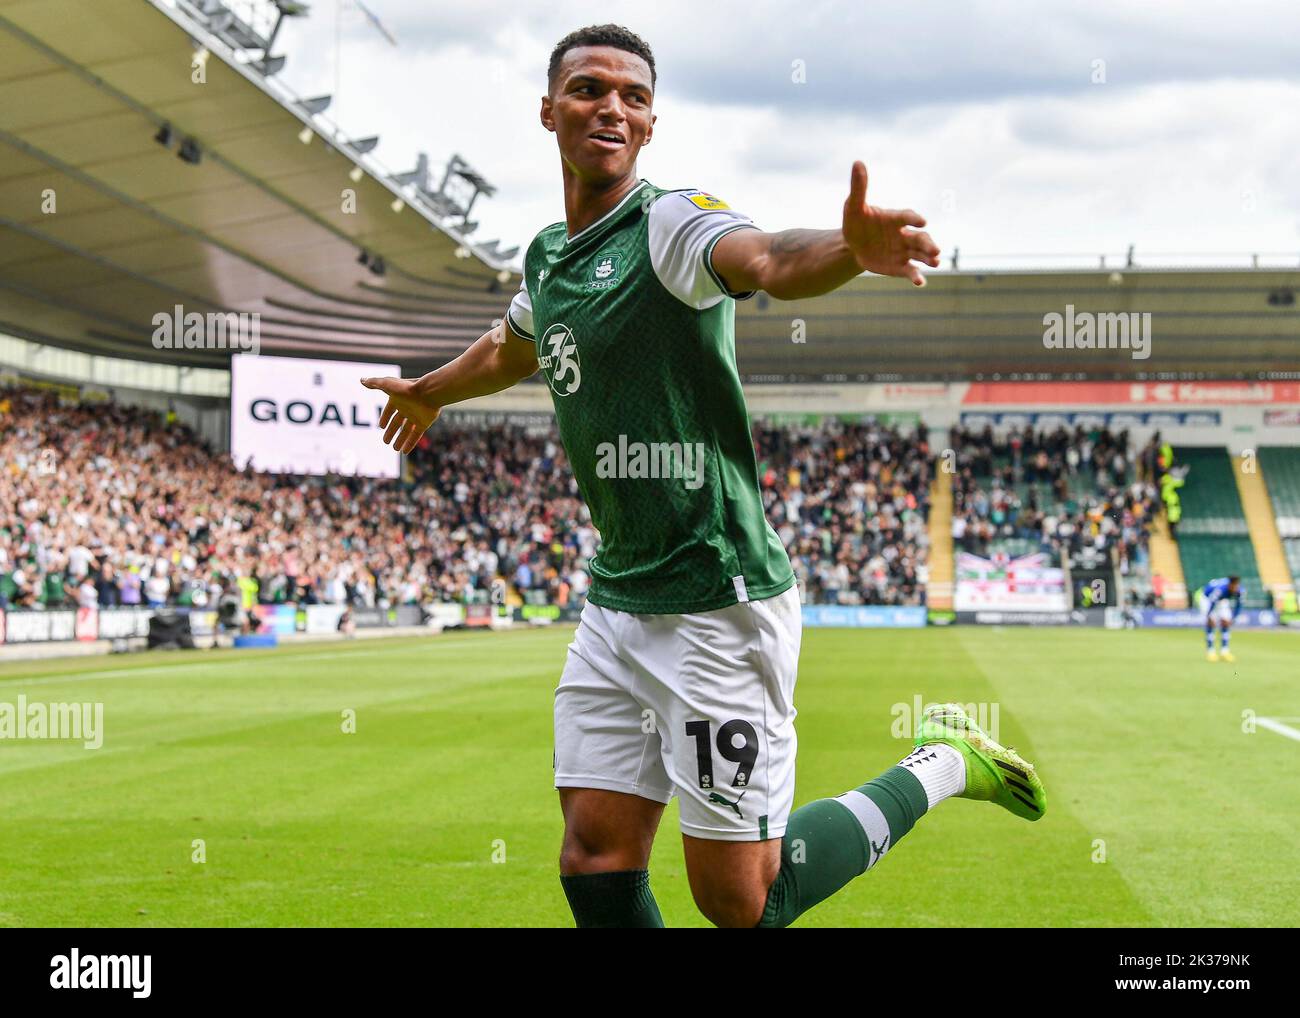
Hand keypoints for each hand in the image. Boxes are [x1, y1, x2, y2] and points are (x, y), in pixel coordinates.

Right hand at [360, 376, 440, 454]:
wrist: (429, 393)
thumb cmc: (408, 388)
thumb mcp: (388, 385)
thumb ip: (374, 383)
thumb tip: (361, 380)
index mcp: (398, 399)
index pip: (389, 410)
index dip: (385, 418)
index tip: (381, 426)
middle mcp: (407, 408)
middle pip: (397, 422)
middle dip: (391, 432)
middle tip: (385, 442)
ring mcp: (416, 416)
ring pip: (406, 430)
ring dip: (400, 440)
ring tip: (394, 449)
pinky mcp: (424, 423)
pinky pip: (416, 435)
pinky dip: (410, 443)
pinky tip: (404, 452)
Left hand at [842, 160, 939, 285]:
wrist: (853, 244)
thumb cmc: (857, 221)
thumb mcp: (854, 206)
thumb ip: (859, 188)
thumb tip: (857, 162)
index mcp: (895, 218)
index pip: (907, 216)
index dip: (914, 219)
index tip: (922, 222)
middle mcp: (904, 234)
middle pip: (920, 238)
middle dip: (928, 244)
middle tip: (937, 250)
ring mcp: (903, 251)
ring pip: (920, 254)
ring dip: (929, 257)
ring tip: (936, 262)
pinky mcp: (900, 266)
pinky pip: (910, 271)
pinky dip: (916, 276)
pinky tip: (920, 282)